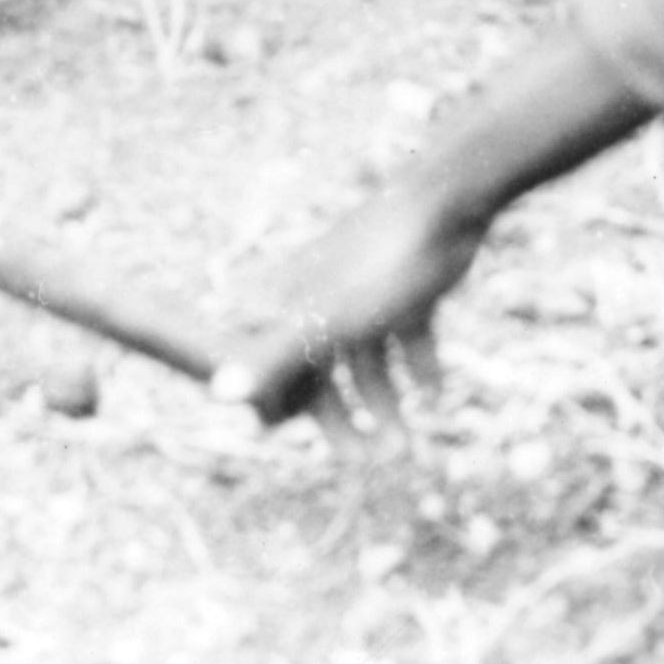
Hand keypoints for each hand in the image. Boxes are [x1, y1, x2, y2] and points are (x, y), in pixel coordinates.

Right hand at [217, 168, 494, 430]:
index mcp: (293, 301)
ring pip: (366, 355)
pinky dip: (417, 364)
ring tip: (410, 447)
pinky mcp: (405, 282)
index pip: (275, 363)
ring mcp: (364, 287)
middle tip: (374, 460)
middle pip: (322, 367)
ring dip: (387, 400)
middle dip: (347, 416)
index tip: (304, 438)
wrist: (447, 203)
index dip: (289, 406)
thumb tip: (216, 395)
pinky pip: (405, 332)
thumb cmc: (379, 264)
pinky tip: (436, 395)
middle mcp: (322, 294)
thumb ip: (272, 359)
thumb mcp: (326, 321)